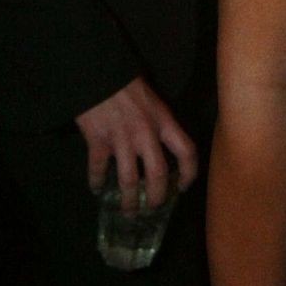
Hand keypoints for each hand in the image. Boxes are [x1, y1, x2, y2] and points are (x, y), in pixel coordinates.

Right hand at [75, 77, 196, 213]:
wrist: (98, 72)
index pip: (187, 151)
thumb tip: (163, 149)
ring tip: (129, 212)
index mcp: (163, 121)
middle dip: (157, 197)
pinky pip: (98, 168)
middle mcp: (146, 133)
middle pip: (158, 174)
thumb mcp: (153, 100)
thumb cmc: (127, 84)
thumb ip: (159, 123)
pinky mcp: (98, 140)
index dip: (189, 173)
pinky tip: (96, 189)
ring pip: (129, 180)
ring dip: (129, 201)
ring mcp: (121, 138)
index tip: (184, 186)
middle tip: (153, 208)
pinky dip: (96, 182)